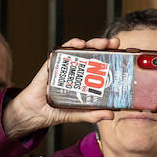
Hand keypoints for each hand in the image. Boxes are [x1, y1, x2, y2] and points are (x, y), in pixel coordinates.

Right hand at [0, 37, 117, 138]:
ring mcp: (65, 65)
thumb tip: (110, 114)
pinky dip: (71, 45)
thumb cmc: (55, 110)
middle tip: (115, 43)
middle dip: (105, 46)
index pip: (100, 64)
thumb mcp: (78, 113)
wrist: (34, 113)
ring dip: (92, 42)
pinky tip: (79, 44)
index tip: (122, 53)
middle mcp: (76, 69)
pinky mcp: (53, 63)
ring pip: (80, 49)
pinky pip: (62, 51)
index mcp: (84, 79)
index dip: (111, 57)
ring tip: (102, 43)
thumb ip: (93, 114)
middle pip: (93, 53)